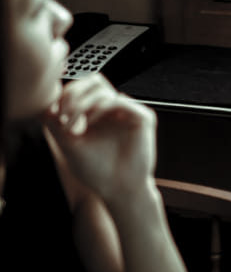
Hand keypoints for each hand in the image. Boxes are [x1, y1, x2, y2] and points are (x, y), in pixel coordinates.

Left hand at [44, 74, 156, 203]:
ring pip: (103, 90)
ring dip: (82, 103)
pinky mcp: (143, 118)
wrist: (118, 190)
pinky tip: (89, 124)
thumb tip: (47, 102)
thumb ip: (55, 123)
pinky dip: (100, 109)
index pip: (84, 89)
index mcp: (100, 115)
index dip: (66, 95)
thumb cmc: (98, 171)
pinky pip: (120, 101)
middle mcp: (115, 111)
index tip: (54, 115)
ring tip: (73, 123)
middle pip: (95, 81)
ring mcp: (129, 113)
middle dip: (74, 93)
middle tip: (63, 113)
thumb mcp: (68, 144)